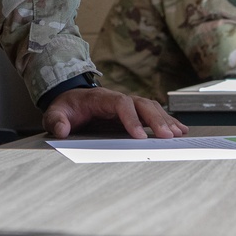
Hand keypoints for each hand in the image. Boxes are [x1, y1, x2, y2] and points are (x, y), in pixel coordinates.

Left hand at [42, 86, 188, 139]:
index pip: (120, 104)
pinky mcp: (132, 113)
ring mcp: (126, 104)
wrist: (70, 100)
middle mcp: (117, 99)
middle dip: (155, 119)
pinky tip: (179, 129)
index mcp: (100, 98)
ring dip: (164, 120)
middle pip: (141, 103)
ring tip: (177, 134)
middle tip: (167, 136)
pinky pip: (152, 113)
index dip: (131, 118)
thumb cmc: (66, 107)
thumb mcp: (55, 113)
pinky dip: (166, 120)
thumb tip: (61, 130)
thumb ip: (56, 120)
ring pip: (150, 107)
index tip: (139, 136)